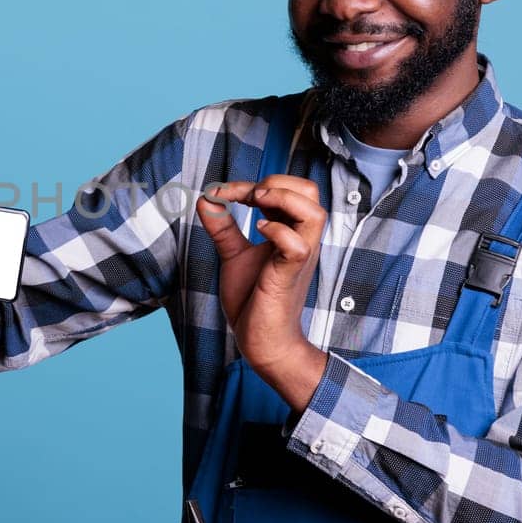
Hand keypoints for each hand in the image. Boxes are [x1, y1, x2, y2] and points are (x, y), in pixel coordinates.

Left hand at [196, 173, 328, 408]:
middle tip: (247, 197)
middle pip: (310, 191)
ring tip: (255, 207)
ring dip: (282, 199)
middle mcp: (300, 239)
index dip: (250, 184)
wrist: (262, 339)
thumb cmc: (254, 299)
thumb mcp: (234, 255)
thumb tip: (206, 198)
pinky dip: (278, 232)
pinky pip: (297, 245)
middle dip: (276, 182)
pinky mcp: (289, 275)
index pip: (284, 190)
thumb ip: (223, 228)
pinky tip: (258, 232)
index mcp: (289, 231)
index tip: (220, 194)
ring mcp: (299, 256)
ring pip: (314, 213)